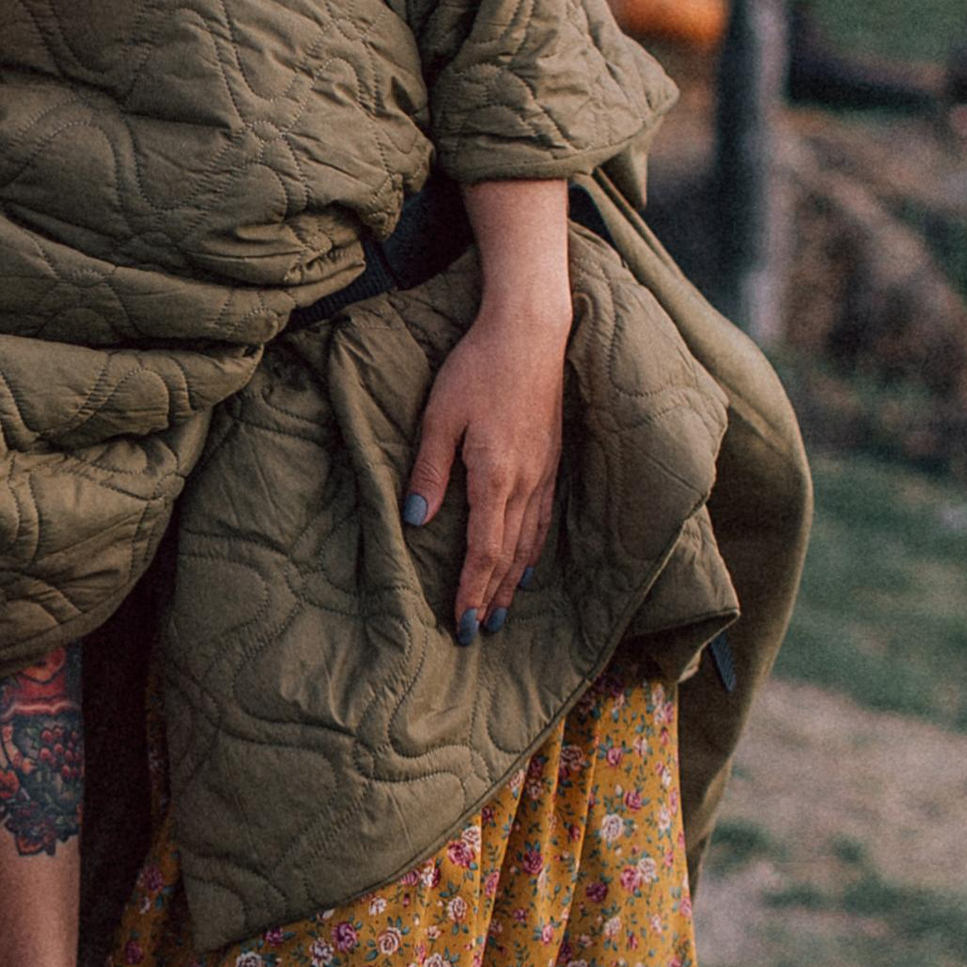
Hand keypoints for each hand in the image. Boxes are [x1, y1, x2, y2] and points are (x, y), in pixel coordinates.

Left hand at [404, 298, 567, 637]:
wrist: (530, 332)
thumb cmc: (478, 368)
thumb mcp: (441, 416)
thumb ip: (429, 470)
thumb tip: (415, 520)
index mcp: (495, 476)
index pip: (483, 550)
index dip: (471, 590)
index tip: (460, 622)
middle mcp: (525, 483)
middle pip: (508, 555)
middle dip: (489, 597)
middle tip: (475, 634)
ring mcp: (543, 472)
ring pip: (528, 542)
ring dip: (511, 582)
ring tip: (498, 613)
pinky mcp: (551, 460)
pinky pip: (543, 519)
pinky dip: (532, 551)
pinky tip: (525, 566)